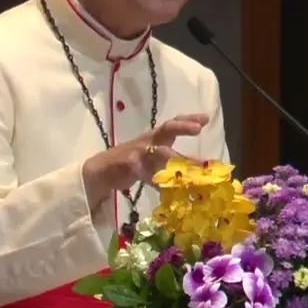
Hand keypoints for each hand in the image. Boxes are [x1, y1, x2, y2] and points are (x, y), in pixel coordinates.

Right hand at [81, 113, 209, 206]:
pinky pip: (146, 173)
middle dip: (183, 127)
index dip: (189, 119)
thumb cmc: (133, 162)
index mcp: (156, 137)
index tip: (206, 118)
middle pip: (167, 129)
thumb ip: (174, 161)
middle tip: (198, 129)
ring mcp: (139, 152)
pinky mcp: (130, 166)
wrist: (102, 170)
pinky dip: (156, 181)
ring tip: (192, 168)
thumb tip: (201, 169)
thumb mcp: (154, 159)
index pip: (174, 123)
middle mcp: (149, 140)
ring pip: (159, 153)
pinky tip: (166, 188)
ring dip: (176, 159)